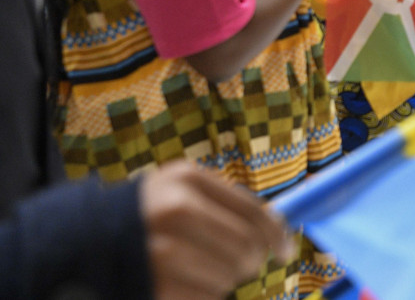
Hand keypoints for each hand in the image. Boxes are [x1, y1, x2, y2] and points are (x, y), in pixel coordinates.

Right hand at [141, 162, 294, 299]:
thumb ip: (224, 205)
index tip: (285, 249)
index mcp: (186, 180)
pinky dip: (204, 297)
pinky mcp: (153, 285)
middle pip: (245, 247)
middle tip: (243, 266)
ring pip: (227, 277)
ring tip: (199, 271)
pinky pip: (205, 298)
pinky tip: (183, 286)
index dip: (276, 234)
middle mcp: (175, 210)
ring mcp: (161, 250)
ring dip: (223, 281)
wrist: (75, 242)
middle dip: (250, 262)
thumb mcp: (178, 192)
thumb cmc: (144, 217)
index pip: (252, 210)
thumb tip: (277, 232)